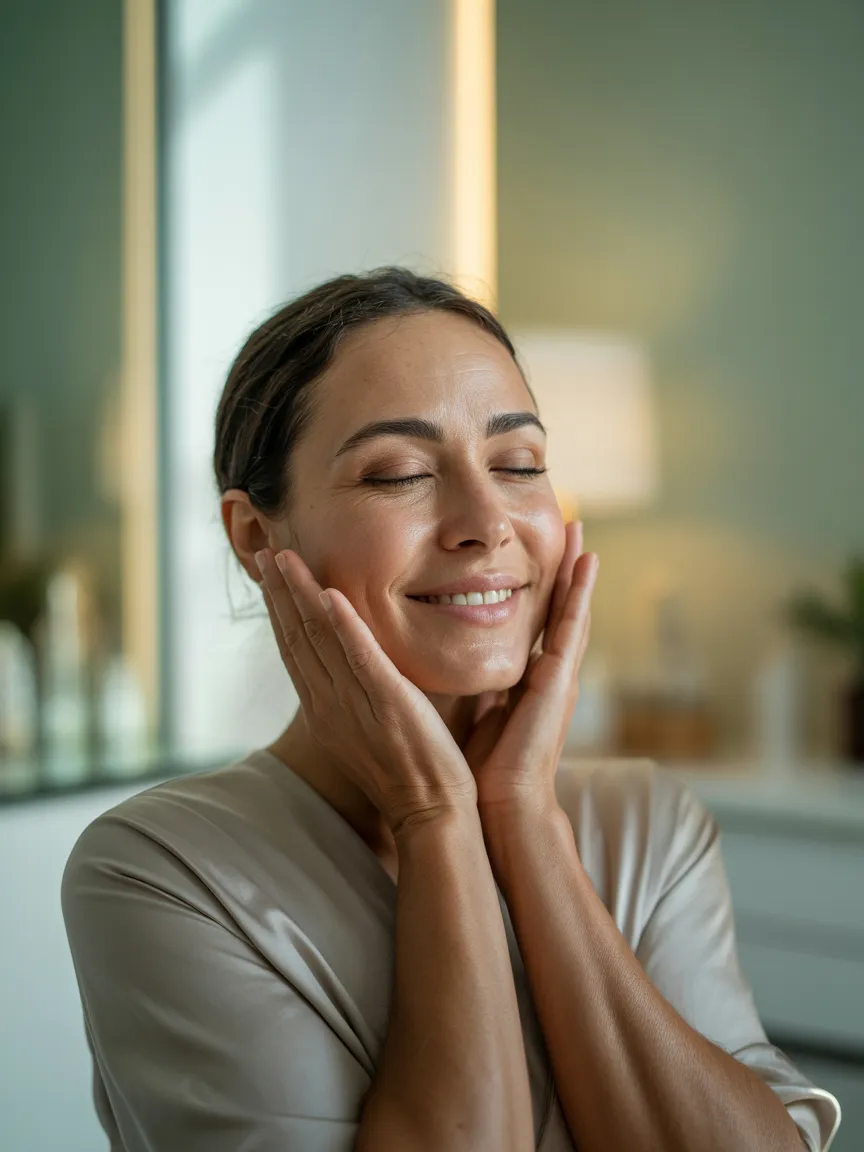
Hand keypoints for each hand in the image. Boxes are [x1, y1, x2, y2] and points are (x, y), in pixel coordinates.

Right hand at [255, 548, 477, 835]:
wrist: (430, 815)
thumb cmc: (412, 774)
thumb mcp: (374, 729)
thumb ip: (366, 694)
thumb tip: (371, 664)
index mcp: (325, 710)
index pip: (294, 651)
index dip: (279, 610)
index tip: (270, 574)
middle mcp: (329, 705)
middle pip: (294, 638)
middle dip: (278, 592)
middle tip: (264, 550)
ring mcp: (354, 705)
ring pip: (316, 641)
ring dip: (298, 595)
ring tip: (283, 557)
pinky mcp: (387, 704)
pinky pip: (358, 659)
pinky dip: (342, 626)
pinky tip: (329, 596)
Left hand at [463, 520, 597, 815]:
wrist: (502, 805)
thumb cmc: (486, 771)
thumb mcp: (479, 715)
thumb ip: (478, 689)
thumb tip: (457, 669)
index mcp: (529, 680)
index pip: (535, 623)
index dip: (538, 587)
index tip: (534, 552)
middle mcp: (550, 673)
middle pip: (558, 608)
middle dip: (563, 568)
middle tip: (567, 523)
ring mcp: (560, 674)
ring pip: (571, 609)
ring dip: (577, 569)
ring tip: (580, 529)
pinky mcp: (560, 678)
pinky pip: (571, 624)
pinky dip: (581, 592)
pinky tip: (587, 561)